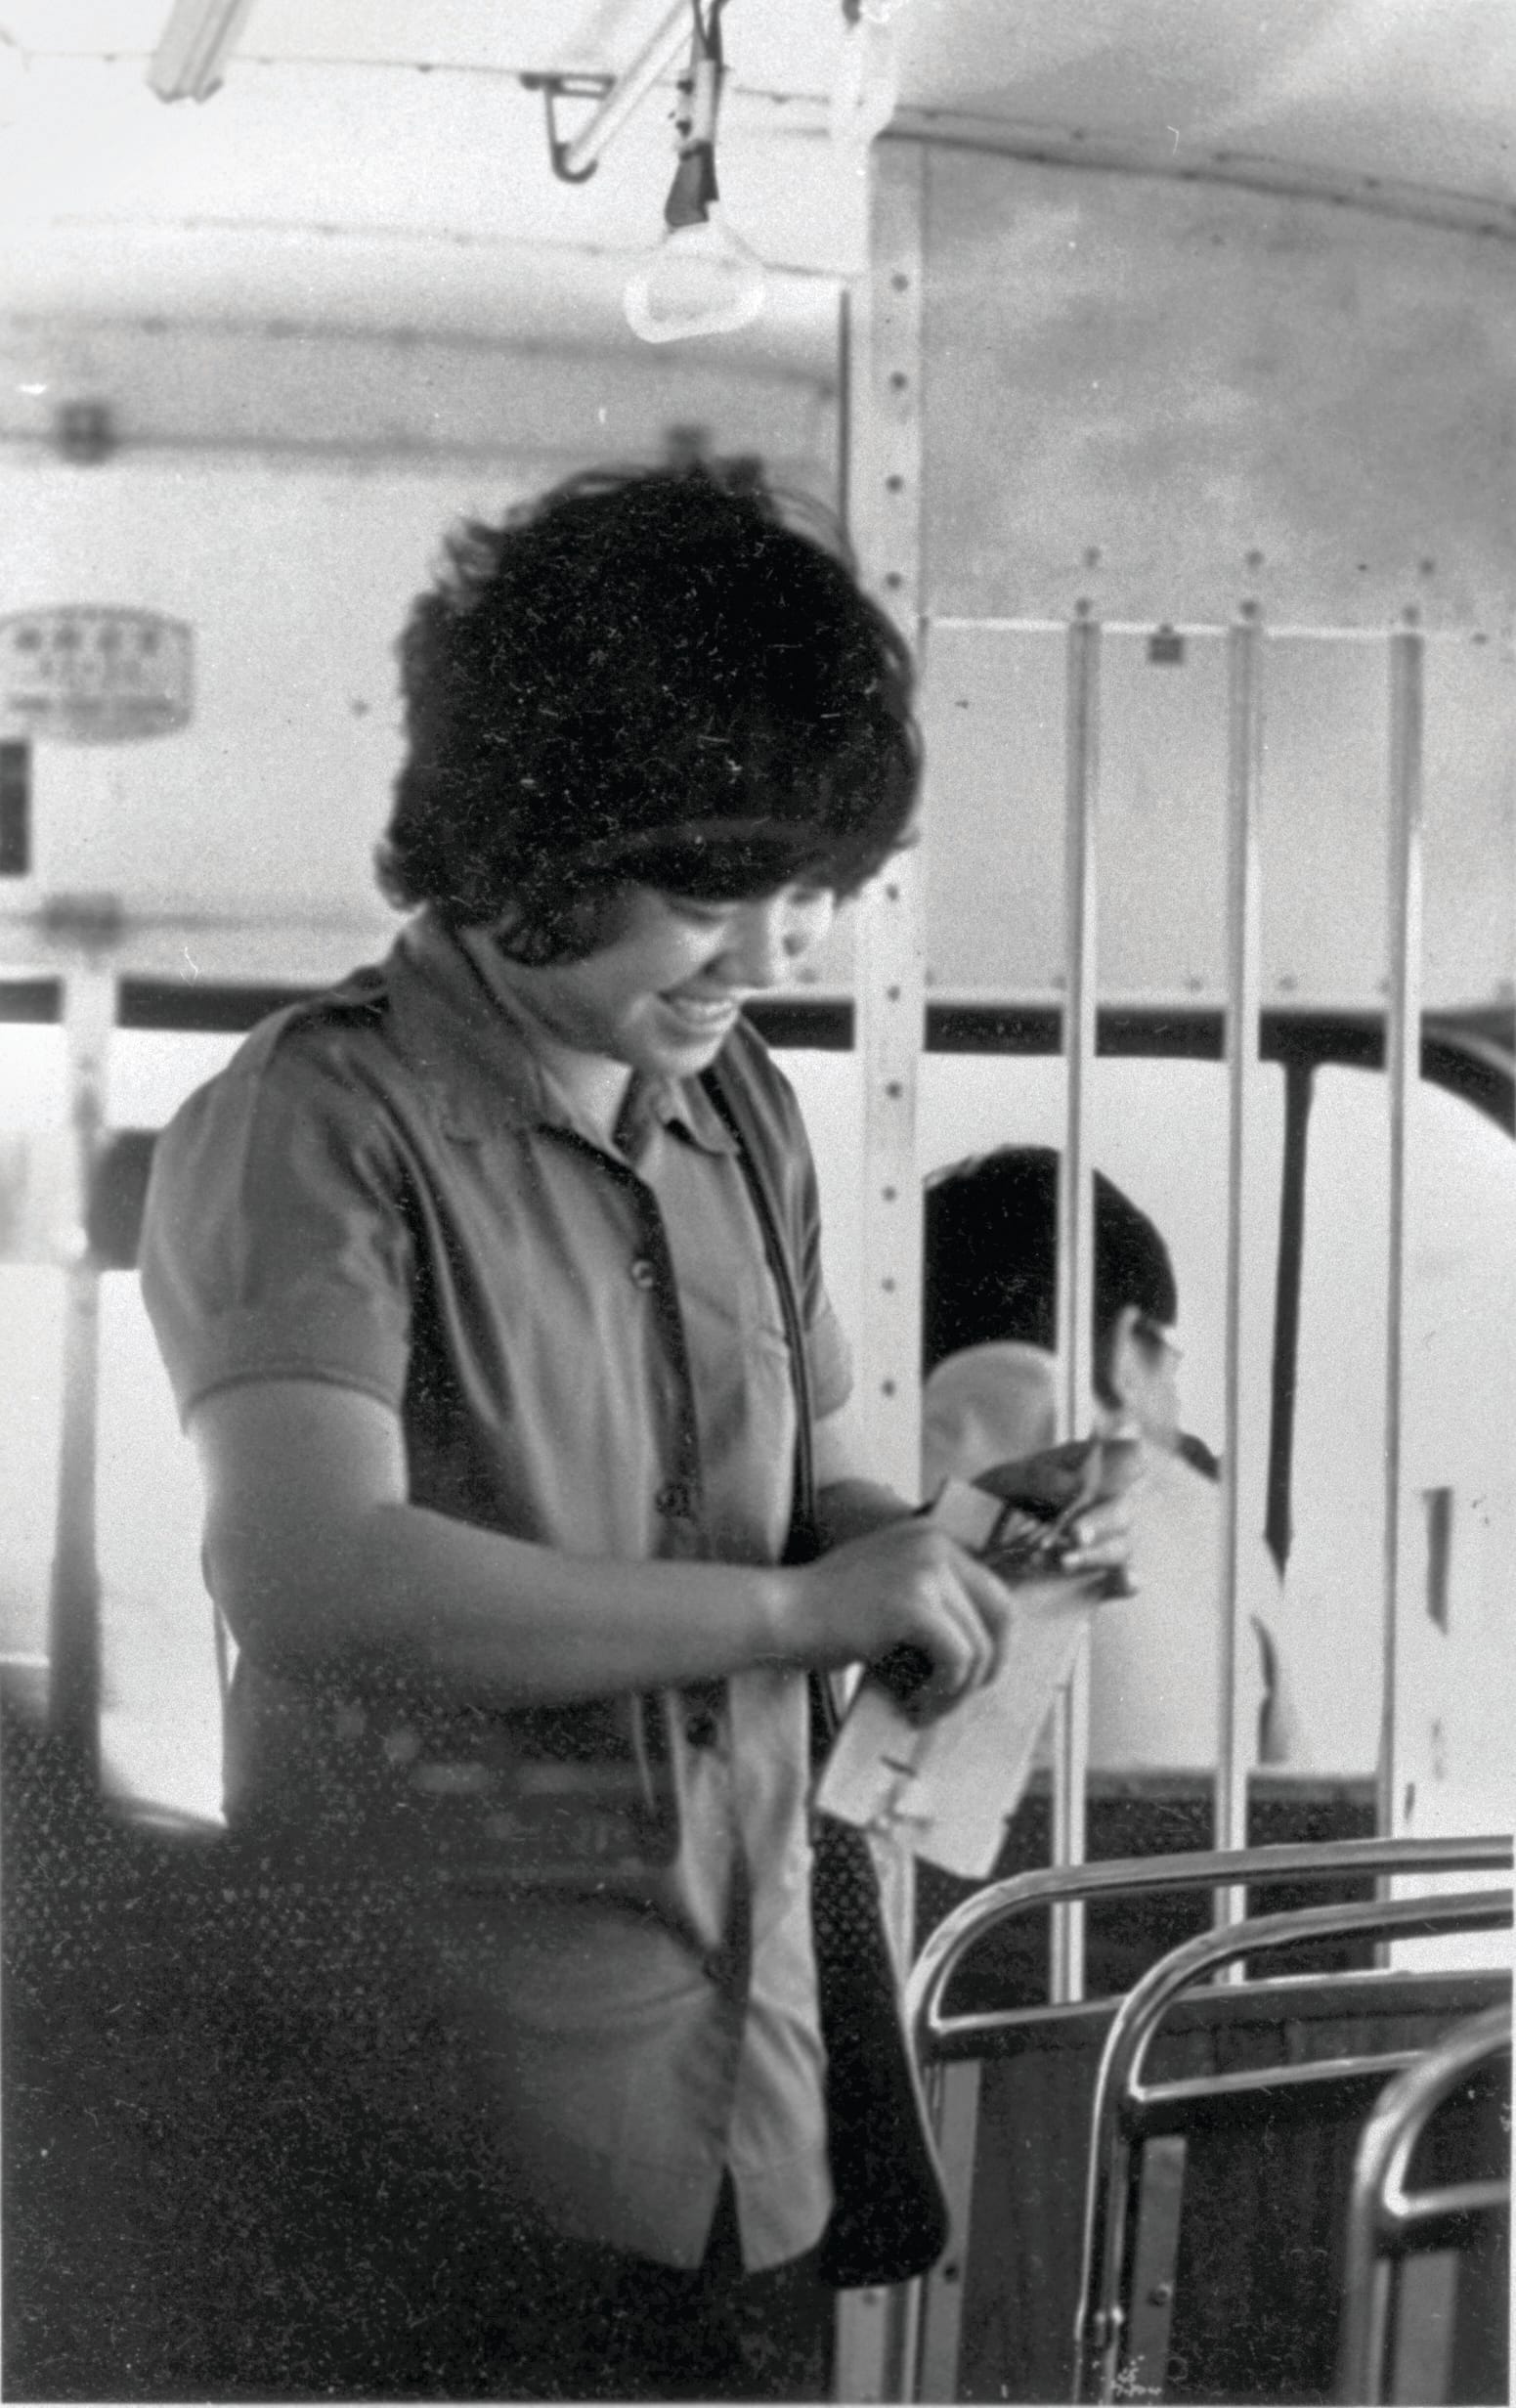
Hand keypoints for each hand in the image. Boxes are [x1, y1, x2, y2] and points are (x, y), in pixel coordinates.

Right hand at [780, 1516, 1015, 1722]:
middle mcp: (937, 1545)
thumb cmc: (829, 1615)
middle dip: (988, 1665)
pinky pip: (958, 1660)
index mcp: (934, 1537)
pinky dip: (942, 1692)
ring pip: (979, 1646)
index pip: (994, 1592)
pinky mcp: (915, 1604)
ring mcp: (927, 1570)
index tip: (969, 1677)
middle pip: (1001, 1615)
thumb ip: (935, 1603)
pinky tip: (913, 1703)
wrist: (781, 1613)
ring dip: (957, 1689)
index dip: (991, 1641)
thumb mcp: (892, 1591)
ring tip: (923, 1707)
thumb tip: (984, 1652)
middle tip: (956, 1697)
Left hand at [971, 1425, 1141, 1593]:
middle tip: (1073, 1533)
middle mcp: (1097, 1507)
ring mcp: (1097, 1544)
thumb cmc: (982, 1505)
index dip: (1127, 1463)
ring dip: (1097, 1553)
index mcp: (1080, 1472)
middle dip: (1100, 1521)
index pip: (1128, 1459)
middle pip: (1122, 1510)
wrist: (958, 1551)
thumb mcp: (1001, 1482)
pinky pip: (1124, 1580)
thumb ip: (1039, 1478)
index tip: (1105, 1476)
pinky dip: (1129, 1580)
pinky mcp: (1094, 1579)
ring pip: (1120, 1546)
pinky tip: (1124, 1580)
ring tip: (1062, 1560)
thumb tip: (1077, 1485)